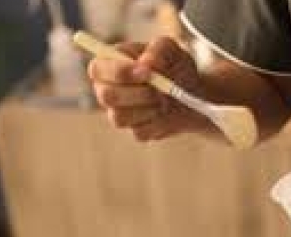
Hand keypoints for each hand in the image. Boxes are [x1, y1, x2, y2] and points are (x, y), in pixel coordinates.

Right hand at [88, 37, 207, 140]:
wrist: (193, 94)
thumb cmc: (175, 66)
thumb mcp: (171, 49)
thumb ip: (158, 49)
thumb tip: (146, 62)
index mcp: (109, 64)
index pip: (97, 69)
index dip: (119, 72)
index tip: (146, 72)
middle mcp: (108, 90)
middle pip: (107, 96)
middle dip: (137, 93)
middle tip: (160, 90)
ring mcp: (120, 113)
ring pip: (120, 117)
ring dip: (148, 108)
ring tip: (165, 99)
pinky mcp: (137, 131)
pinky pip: (140, 132)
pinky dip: (157, 123)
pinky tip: (166, 113)